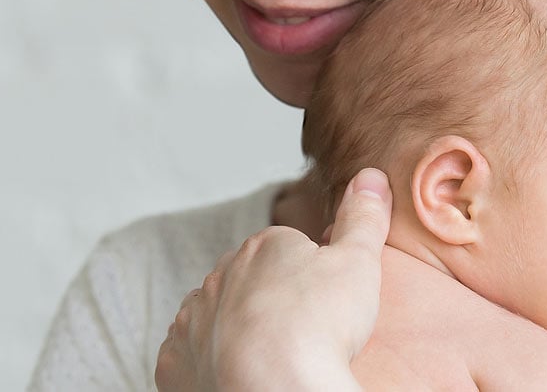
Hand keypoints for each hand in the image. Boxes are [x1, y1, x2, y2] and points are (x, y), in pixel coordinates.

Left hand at [155, 168, 392, 391]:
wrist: (276, 389)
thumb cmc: (320, 325)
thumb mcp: (358, 262)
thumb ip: (362, 218)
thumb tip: (370, 176)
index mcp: (263, 247)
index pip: (287, 252)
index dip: (311, 278)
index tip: (326, 303)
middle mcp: (221, 276)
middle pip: (249, 282)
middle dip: (270, 299)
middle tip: (302, 331)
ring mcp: (193, 320)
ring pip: (215, 317)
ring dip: (235, 330)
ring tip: (271, 357)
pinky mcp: (176, 362)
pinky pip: (190, 357)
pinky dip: (208, 365)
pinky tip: (237, 375)